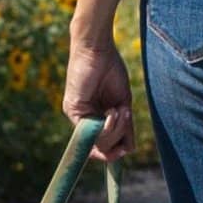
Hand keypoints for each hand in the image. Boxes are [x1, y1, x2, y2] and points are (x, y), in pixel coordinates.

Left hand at [62, 35, 135, 163]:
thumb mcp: (122, 102)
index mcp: (96, 118)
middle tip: (125, 115)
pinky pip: (91, 132)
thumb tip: (129, 149)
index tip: (126, 148)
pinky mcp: (73, 111)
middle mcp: (84, 121)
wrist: (98, 49)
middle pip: (103, 148)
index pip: (102, 148)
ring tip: (120, 110)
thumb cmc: (111, 69)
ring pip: (99, 143)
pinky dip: (106, 127)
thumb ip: (124, 125)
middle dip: (119, 136)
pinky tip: (112, 112)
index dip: (114, 152)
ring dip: (115, 129)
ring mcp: (77, 117)